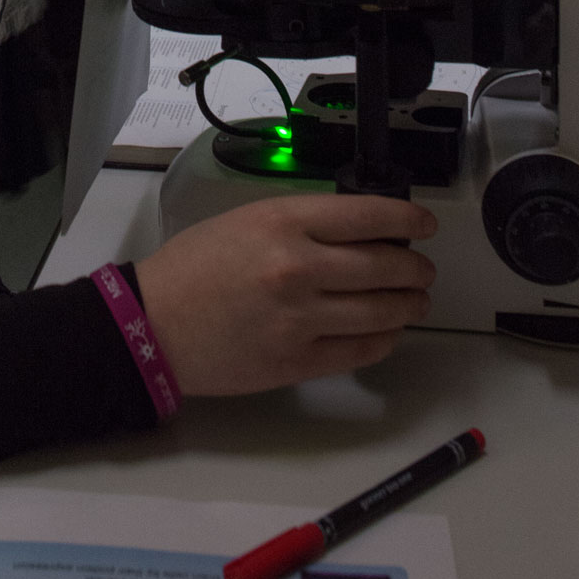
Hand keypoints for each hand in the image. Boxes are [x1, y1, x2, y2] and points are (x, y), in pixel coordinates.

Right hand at [134, 194, 435, 395]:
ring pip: (381, 311)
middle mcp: (298, 267)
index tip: (423, 225)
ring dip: (408, 305)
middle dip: (415, 268)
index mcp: (283, 222)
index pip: (368, 216)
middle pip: (385, 266)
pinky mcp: (297, 362)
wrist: (155, 323)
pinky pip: (361, 350)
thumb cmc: (195, 266)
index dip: (407, 220)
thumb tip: (361, 233)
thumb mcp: (247, 220)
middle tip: (422, 269)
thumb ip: (303, 223)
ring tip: (414, 301)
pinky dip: (384, 339)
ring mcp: (300, 318)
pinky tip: (387, 331)